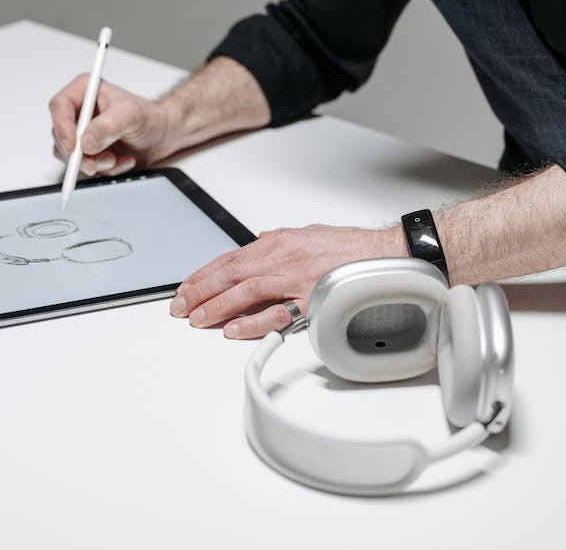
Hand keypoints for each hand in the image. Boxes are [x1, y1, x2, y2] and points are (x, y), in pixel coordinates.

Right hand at [49, 76, 175, 177]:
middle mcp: (80, 111)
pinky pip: (83, 167)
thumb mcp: (131, 115)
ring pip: (70, 156)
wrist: (162, 135)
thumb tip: (86, 141)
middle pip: (61, 135)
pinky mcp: (87, 152)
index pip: (60, 106)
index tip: (74, 146)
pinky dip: (104, 169)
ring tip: (116, 159)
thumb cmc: (149, 117)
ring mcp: (82, 133)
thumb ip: (108, 126)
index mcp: (85, 90)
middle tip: (99, 161)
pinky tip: (120, 161)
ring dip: (95, 163)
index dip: (62, 127)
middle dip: (81, 154)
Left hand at [169, 223, 403, 338]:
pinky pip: (276, 314)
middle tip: (181, 307)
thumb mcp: (305, 236)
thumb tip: (256, 250)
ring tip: (198, 320)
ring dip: (217, 307)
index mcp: (278, 242)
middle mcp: (283, 258)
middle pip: (231, 274)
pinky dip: (252, 322)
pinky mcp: (311, 301)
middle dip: (201, 291)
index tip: (186, 288)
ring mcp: (296, 280)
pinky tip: (234, 330)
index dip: (204, 275)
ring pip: (246, 292)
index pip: (230, 258)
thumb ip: (278, 246)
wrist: (384, 254)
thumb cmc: (348, 248)